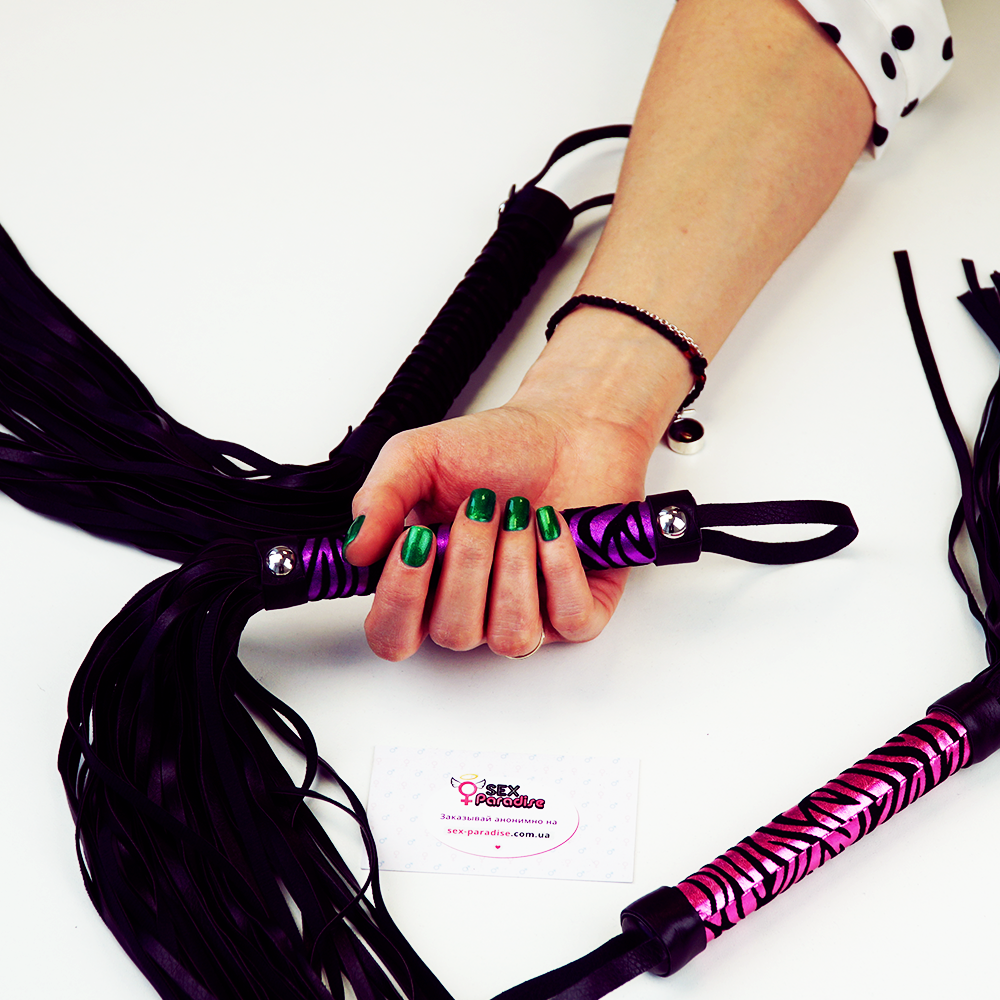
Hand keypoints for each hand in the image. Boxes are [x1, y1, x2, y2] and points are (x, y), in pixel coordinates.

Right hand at [344, 399, 652, 659]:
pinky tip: (552, 525)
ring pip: (510, 635)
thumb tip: (355, 549)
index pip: (393, 634)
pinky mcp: (579, 610)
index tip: (415, 539)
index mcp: (424, 583)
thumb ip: (379, 498)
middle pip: (453, 633)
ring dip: (514, 568)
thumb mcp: (418, 456)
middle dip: (467, 563)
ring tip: (519, 513)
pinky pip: (570, 620)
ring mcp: (527, 614)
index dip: (400, 600)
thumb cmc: (495, 448)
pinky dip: (561, 568)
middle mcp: (472, 609)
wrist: (566, 428)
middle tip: (480, 507)